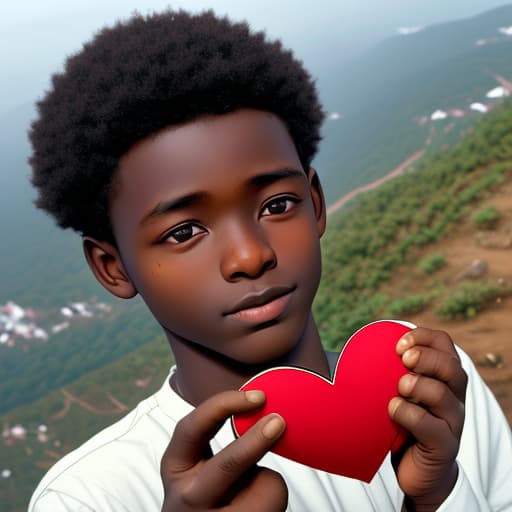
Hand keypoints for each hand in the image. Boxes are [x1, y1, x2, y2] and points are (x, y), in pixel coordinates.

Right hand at [160, 390, 287, 510]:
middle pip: (228, 464)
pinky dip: (274, 500)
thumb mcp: (203, 472)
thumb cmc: (211, 500)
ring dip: (268, 481)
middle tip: (278, 421)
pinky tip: (258, 508)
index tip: (257, 396)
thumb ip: (227, 450)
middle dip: (255, 440)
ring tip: (254, 493)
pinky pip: (273, 500)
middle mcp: (185, 498)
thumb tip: (268, 421)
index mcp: (177, 468)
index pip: (192, 428)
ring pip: (262, 485)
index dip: (224, 405)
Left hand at [388, 327, 466, 510]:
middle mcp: (454, 396)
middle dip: (425, 357)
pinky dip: (408, 414)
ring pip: (442, 394)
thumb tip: (330, 355)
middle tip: (403, 359)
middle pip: (451, 366)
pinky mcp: (445, 446)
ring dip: (416, 385)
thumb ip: (383, 371)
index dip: (423, 337)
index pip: (444, 343)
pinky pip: (432, 426)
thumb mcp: (396, 391)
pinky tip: (392, 411)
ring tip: (398, 388)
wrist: (417, 470)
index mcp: (443, 377)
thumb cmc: (402, 422)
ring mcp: (452, 422)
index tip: (398, 344)